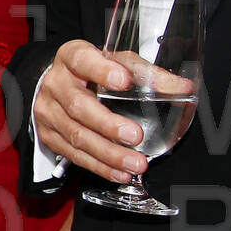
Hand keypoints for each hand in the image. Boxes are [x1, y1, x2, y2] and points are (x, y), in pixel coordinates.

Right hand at [33, 40, 191, 184]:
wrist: (58, 84)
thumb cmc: (92, 71)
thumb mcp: (117, 62)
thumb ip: (147, 73)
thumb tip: (182, 87)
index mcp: (71, 57)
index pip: (82, 60)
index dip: (101, 70)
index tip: (123, 80)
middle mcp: (56, 84)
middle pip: (78, 106)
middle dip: (108, 124)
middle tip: (135, 135)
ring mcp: (49, 112)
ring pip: (77, 136)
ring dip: (109, 153)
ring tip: (135, 162)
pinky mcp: (49, 135)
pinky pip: (74, 155)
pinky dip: (99, 166)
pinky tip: (119, 172)